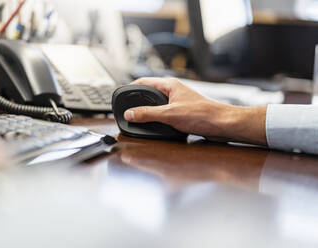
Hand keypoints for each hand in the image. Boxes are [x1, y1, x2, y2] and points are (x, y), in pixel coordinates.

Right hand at [124, 78, 266, 144]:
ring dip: (148, 110)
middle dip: (138, 101)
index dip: (131, 89)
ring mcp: (178, 100)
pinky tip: (155, 124)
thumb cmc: (202, 114)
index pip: (143, 82)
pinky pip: (164, 112)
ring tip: (139, 118)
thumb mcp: (169, 114)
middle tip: (128, 110)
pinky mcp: (182, 111)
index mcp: (169, 85)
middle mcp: (173, 90)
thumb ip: (147, 113)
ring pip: (157, 103)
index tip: (121, 97)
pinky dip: (157, 117)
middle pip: (149, 93)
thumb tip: (130, 113)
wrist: (222, 124)